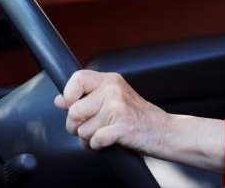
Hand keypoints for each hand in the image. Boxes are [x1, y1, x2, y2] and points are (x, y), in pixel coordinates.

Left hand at [54, 70, 169, 153]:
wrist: (165, 131)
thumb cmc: (139, 117)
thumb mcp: (113, 100)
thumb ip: (86, 98)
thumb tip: (60, 100)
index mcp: (110, 80)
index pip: (77, 78)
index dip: (68, 95)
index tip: (72, 106)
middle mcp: (113, 90)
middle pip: (74, 111)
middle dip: (76, 126)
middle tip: (91, 127)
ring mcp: (118, 107)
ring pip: (82, 130)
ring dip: (89, 139)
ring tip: (103, 135)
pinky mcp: (122, 126)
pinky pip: (94, 141)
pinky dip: (98, 146)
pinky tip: (109, 141)